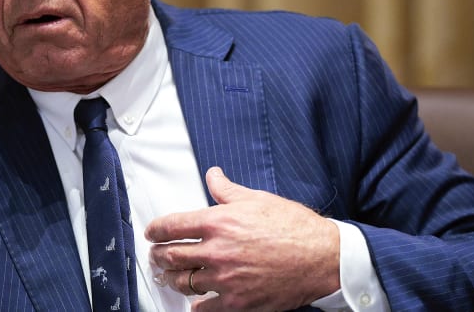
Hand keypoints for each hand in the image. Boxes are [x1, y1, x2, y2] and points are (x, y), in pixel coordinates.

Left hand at [146, 167, 340, 310]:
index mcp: (219, 222)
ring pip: (183, 282)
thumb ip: (227, 190)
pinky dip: (196, 305)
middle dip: (159, 255)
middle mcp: (217, 251)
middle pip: (172, 256)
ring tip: (171, 276)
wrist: (322, 258)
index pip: (172, 226)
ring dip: (173, 279)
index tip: (152, 233)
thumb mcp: (258, 199)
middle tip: (157, 255)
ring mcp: (225, 279)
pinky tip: (195, 301)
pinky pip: (204, 308)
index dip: (156, 230)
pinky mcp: (237, 302)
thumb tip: (213, 175)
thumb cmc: (294, 227)